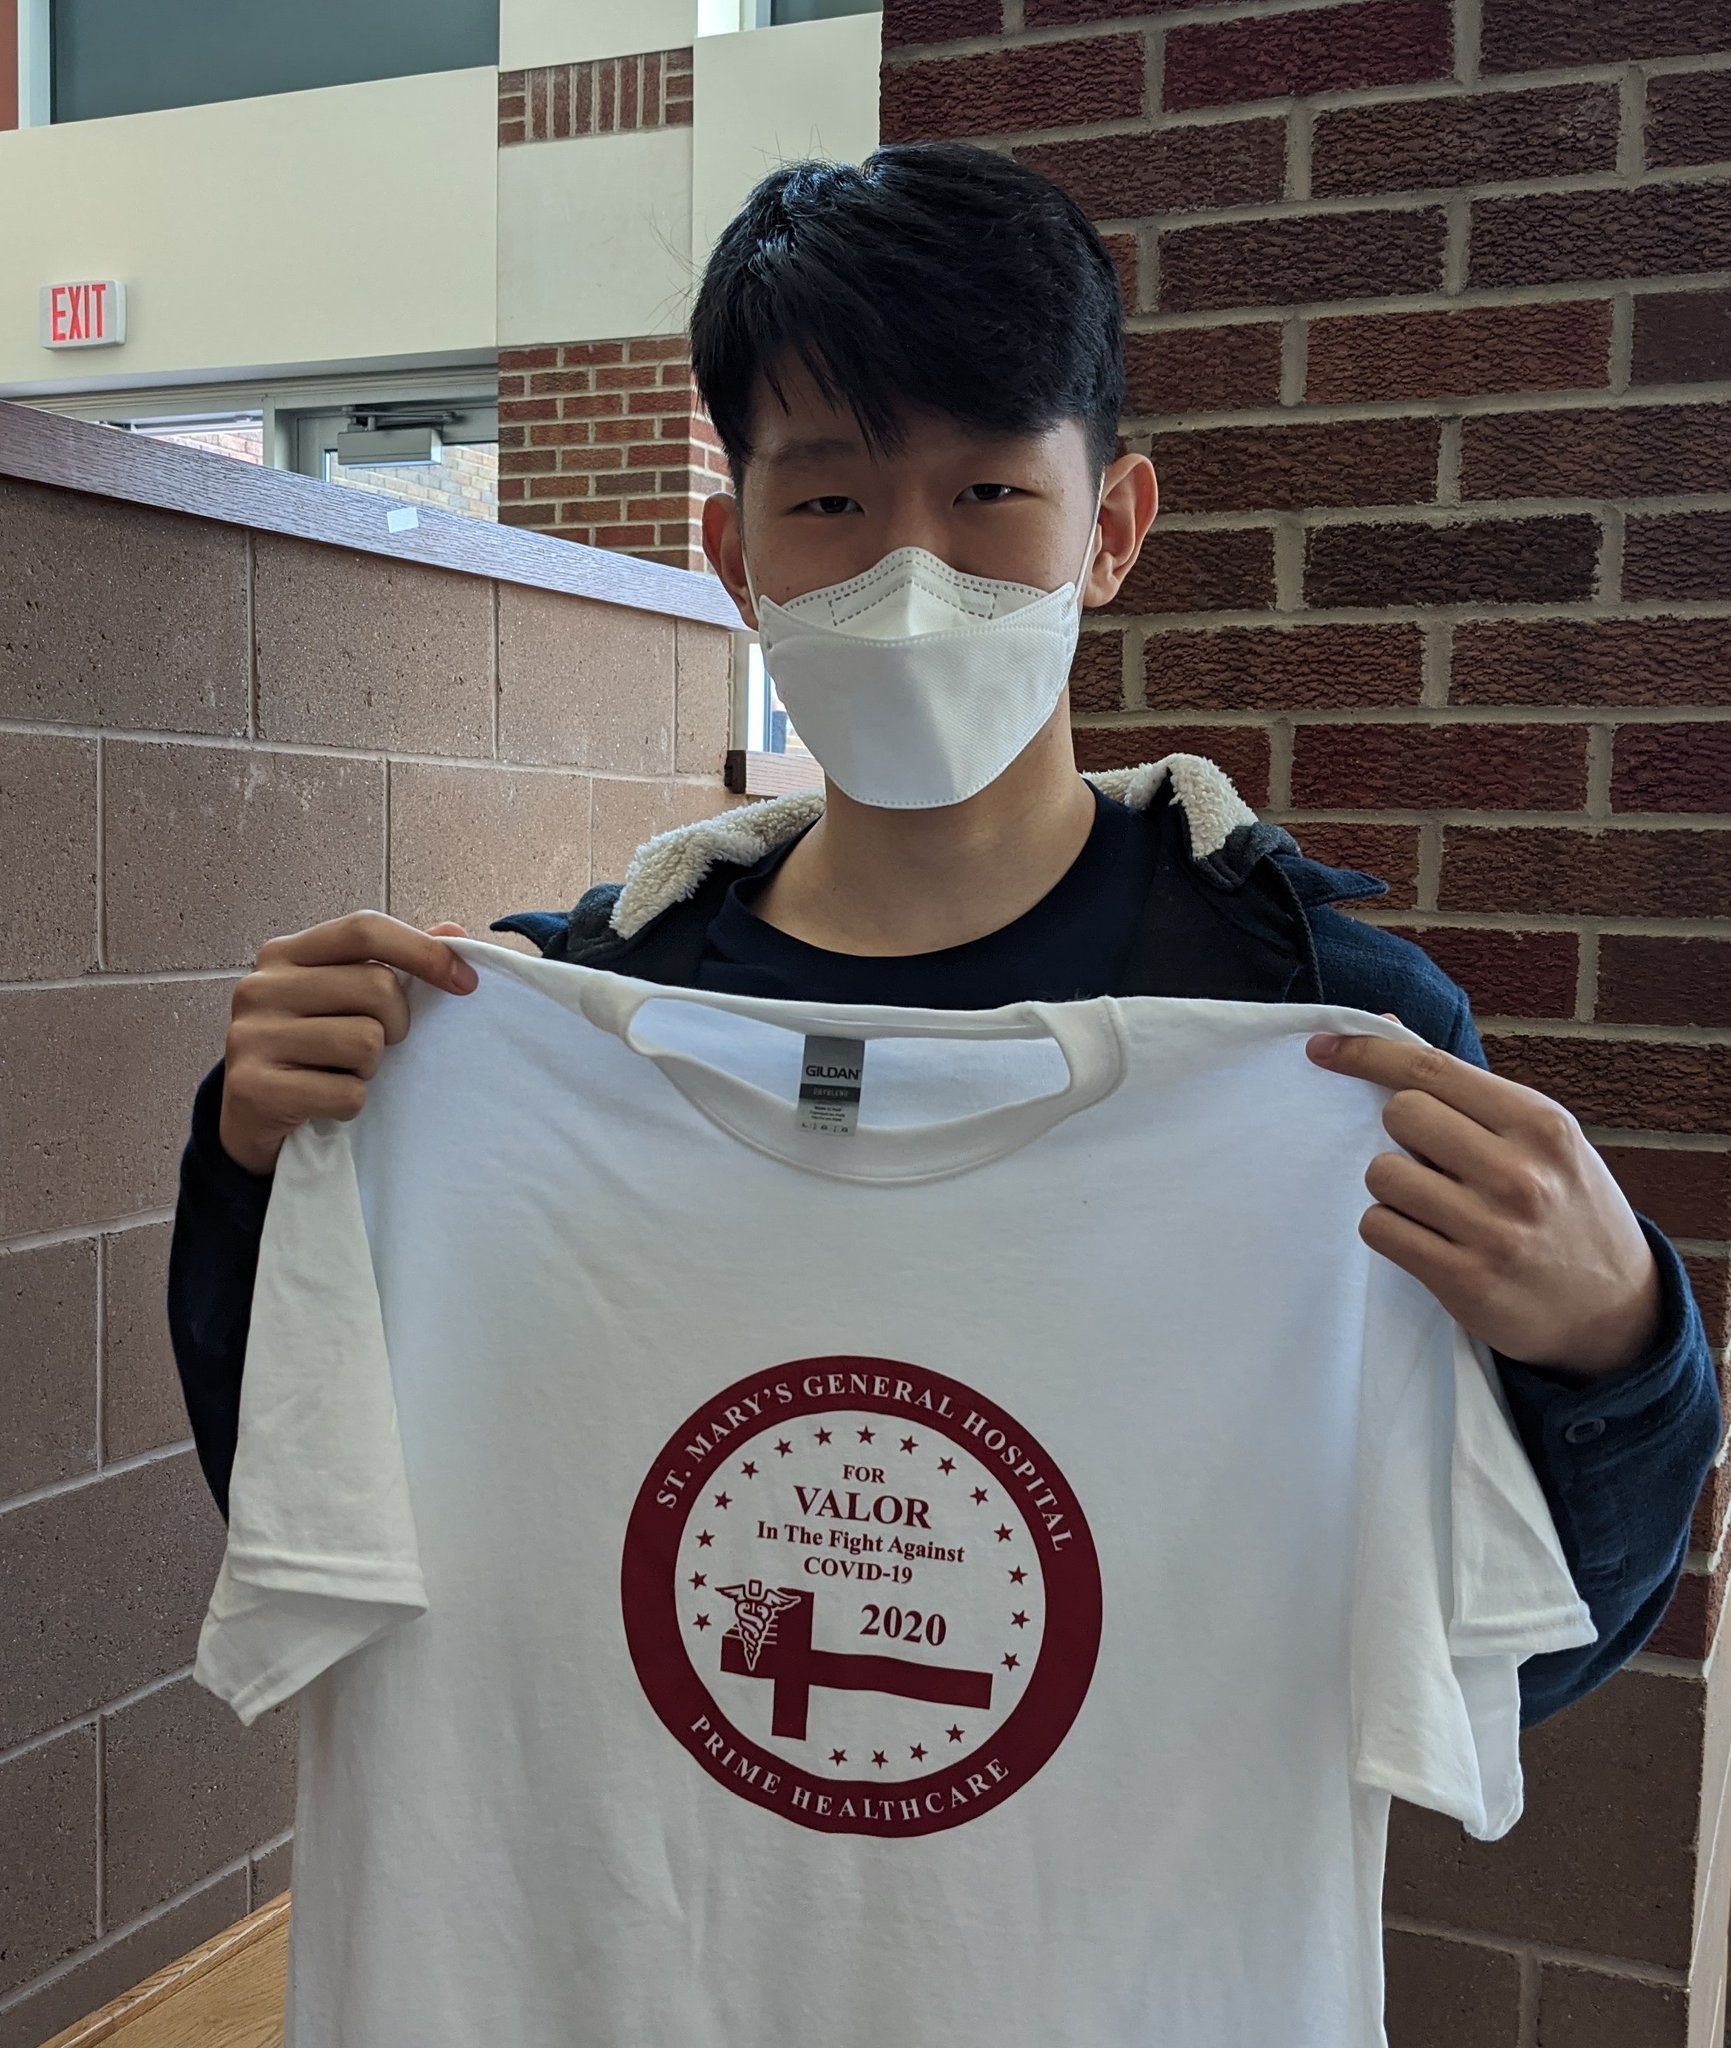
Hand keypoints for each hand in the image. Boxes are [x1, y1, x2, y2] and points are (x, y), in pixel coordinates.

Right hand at [218, 912, 477, 1176]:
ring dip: (370, 1068)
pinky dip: (351, 1104)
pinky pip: (346, 1093)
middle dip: (397, 1024)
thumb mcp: (346, 1001)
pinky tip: (324, 1102)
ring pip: (365, 1041)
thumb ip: (395, 964)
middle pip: (376, 986)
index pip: (365, 929)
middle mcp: (260, 986)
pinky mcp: (252, 1087)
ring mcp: (250, 1036)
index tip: (466, 982)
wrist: (251, 1118)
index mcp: (286, 953)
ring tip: (342, 1072)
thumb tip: (453, 933)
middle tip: (377, 1046)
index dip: (424, 951)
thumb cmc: (310, 1051)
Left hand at [1306, 1019, 1662, 1377]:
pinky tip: (1427, 1238)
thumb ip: (1468, 1089)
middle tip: (1433, 1159)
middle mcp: (1520, 1174)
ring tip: (1435, 1204)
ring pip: (1382, 1174)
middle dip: (1401, 1133)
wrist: (1616, 1310)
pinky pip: (1380, 1228)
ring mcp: (1492, 1230)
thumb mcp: (1542, 1138)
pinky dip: (1390, 1229)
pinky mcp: (1465, 1281)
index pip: (1431, 1069)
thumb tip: (1386, 1027)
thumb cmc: (1567, 1207)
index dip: (1366, 1053)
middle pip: (1400, 1114)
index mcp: (1540, 1124)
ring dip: (1395, 1186)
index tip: (1325, 1049)